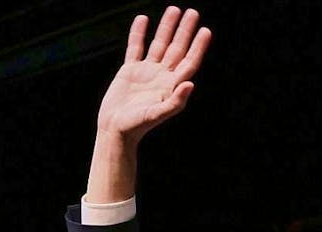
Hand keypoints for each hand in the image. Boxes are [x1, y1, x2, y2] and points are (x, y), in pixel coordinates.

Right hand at [97, 6, 211, 143]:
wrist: (115, 129)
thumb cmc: (137, 126)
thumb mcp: (157, 114)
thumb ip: (175, 101)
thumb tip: (190, 84)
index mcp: (171, 86)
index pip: (188, 62)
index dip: (198, 47)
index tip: (205, 31)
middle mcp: (161, 76)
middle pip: (176, 49)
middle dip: (184, 31)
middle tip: (193, 12)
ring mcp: (146, 72)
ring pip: (159, 44)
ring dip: (166, 28)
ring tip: (173, 10)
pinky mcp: (130, 70)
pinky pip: (135, 47)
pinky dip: (139, 33)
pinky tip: (143, 19)